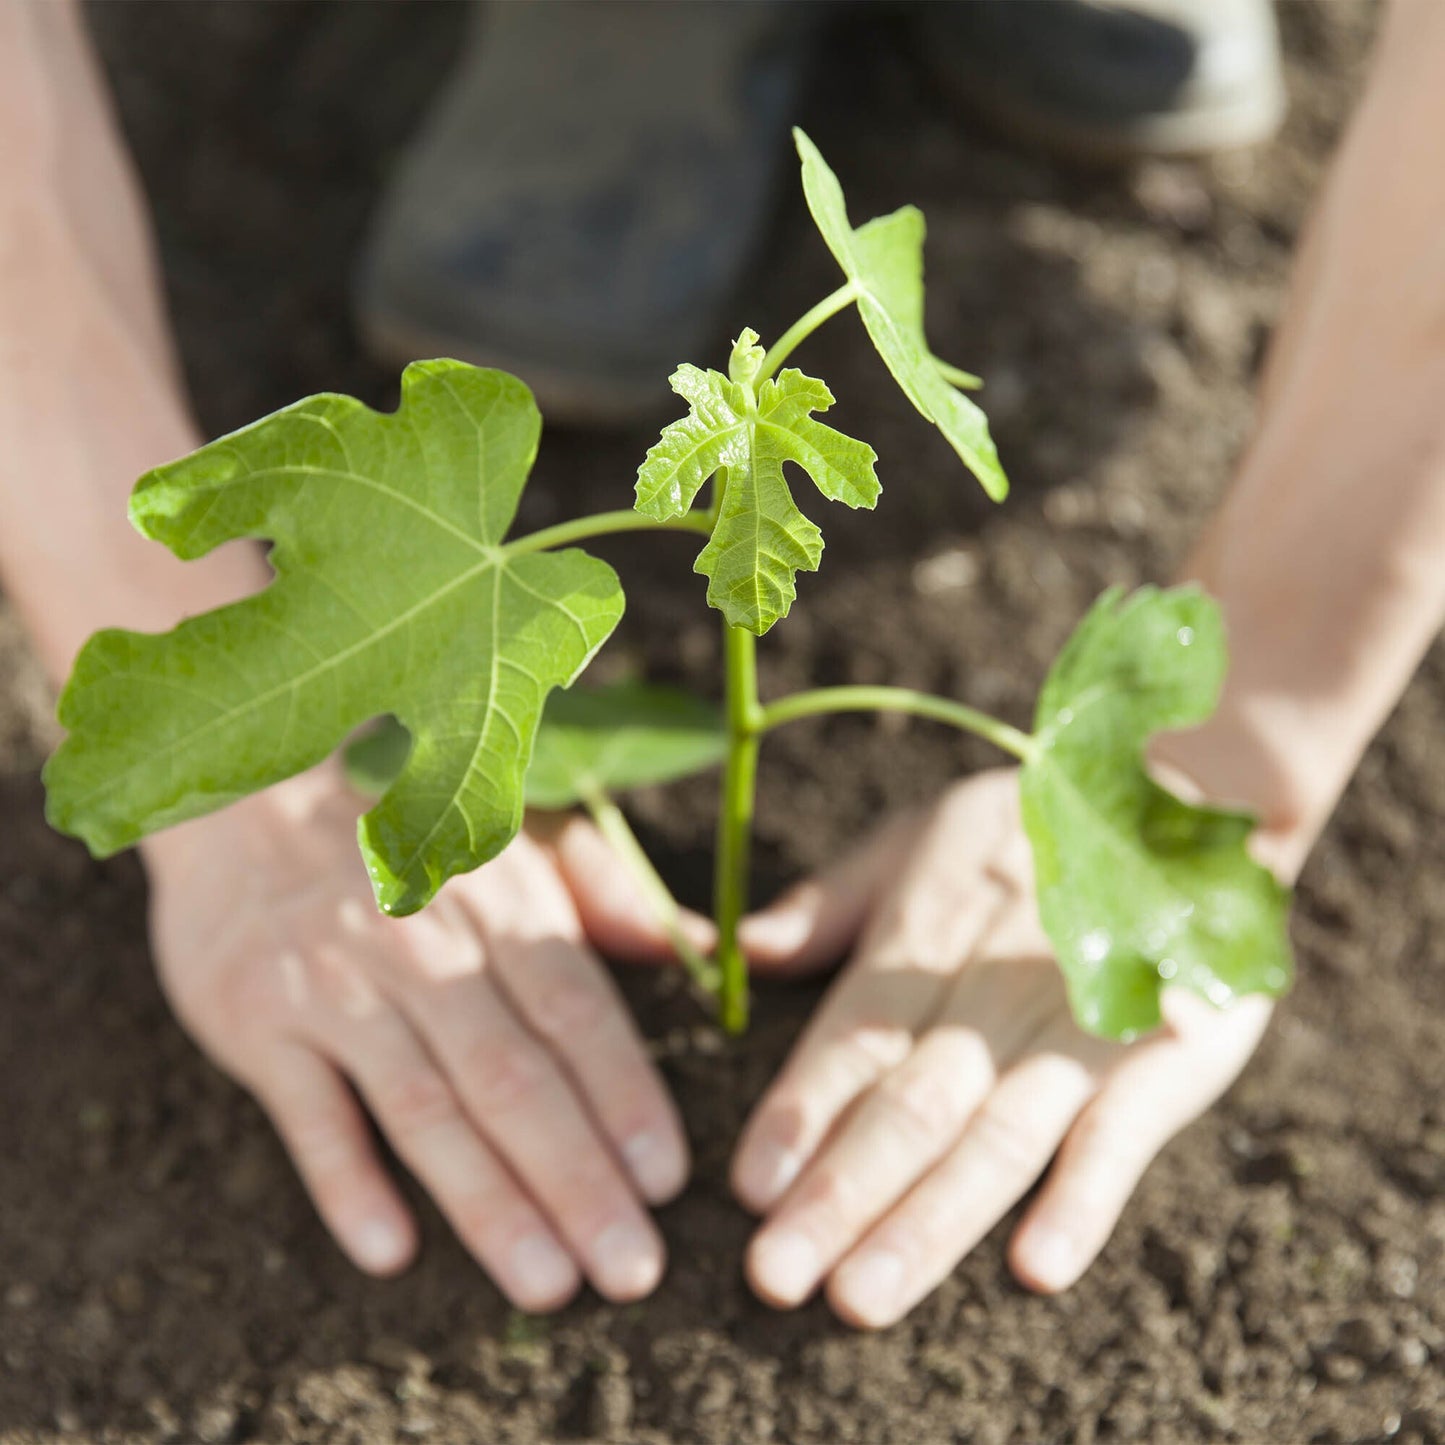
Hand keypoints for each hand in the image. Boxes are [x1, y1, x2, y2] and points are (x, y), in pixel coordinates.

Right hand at [141, 761, 692, 1310]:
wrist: (252, 799)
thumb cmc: (411, 839)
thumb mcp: (517, 845)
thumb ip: (609, 900)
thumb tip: (707, 949)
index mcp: (502, 908)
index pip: (577, 1013)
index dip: (625, 1096)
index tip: (668, 1181)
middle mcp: (427, 950)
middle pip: (513, 1077)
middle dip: (577, 1178)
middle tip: (629, 1268)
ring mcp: (340, 986)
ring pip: (425, 1107)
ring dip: (488, 1201)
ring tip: (545, 1282)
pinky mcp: (260, 1020)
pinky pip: (308, 1111)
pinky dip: (347, 1180)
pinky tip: (391, 1251)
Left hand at [731, 768, 1278, 1328]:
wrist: (1187, 799)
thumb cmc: (1026, 830)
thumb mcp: (918, 837)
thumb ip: (830, 903)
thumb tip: (736, 949)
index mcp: (925, 937)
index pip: (852, 1037)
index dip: (801, 1110)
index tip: (747, 1187)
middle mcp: (991, 993)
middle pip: (910, 1104)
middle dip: (840, 1193)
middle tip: (774, 1276)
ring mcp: (1080, 1032)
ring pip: (994, 1138)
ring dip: (930, 1220)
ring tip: (864, 1295)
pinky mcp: (1165, 1058)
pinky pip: (1122, 1134)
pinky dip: (1084, 1198)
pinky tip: (1038, 1267)